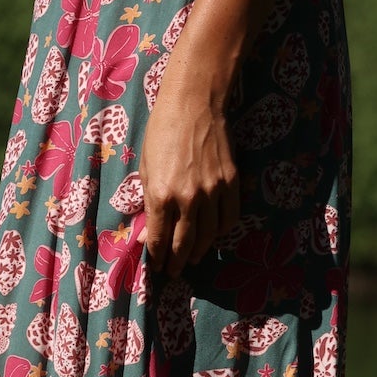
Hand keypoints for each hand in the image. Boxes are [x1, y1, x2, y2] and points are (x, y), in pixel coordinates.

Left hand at [139, 71, 241, 278]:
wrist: (194, 104)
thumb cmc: (161, 131)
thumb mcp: (145, 167)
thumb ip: (149, 201)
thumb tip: (151, 231)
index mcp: (162, 194)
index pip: (159, 239)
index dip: (157, 256)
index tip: (157, 266)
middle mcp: (189, 199)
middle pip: (184, 243)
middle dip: (177, 262)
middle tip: (174, 272)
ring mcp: (213, 192)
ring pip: (209, 235)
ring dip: (199, 250)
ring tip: (192, 257)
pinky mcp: (231, 182)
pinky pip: (229, 217)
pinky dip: (221, 231)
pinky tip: (213, 233)